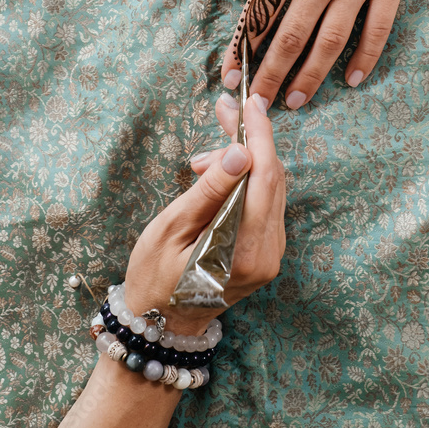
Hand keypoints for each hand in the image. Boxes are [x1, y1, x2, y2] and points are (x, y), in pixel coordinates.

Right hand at [123, 96, 284, 333]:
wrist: (160, 324)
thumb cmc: (155, 277)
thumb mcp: (172, 229)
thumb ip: (209, 191)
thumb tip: (240, 152)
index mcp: (246, 250)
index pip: (265, 177)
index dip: (260, 135)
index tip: (249, 103)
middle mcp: (269, 253)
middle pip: (273, 177)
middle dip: (250, 139)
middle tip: (221, 113)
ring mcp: (272, 253)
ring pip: (271, 186)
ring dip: (244, 159)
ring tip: (201, 163)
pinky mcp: (267, 250)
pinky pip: (265, 201)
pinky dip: (245, 179)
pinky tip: (217, 177)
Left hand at [217, 0, 427, 108]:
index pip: (259, 14)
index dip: (242, 49)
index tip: (229, 78)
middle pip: (290, 36)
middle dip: (270, 74)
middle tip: (259, 107)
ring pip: (331, 40)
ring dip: (311, 74)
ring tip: (296, 100)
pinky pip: (378, 28)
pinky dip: (365, 56)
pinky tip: (352, 79)